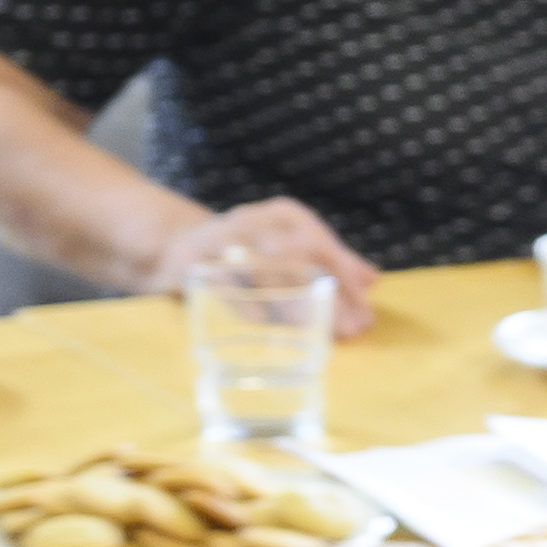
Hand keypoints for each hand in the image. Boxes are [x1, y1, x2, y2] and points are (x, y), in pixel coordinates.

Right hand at [145, 196, 380, 334]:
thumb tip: (371, 280)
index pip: (321, 243)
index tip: (366, 309)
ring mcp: (219, 241)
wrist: (176, 243)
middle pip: (297, 255)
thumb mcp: (290, 244)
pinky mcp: (192, 265)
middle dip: (328, 293)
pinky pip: (223, 286)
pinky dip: (247, 305)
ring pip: (263, 270)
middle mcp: (253, 221)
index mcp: (284, 215)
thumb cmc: (248, 249)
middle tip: (352, 328)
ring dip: (293, 304)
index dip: (346, 276)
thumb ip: (331, 261)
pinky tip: (268, 324)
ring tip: (318, 331)